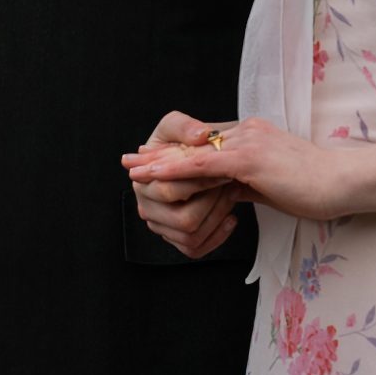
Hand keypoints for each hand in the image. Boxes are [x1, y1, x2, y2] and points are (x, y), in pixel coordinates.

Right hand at [122, 113, 244, 258]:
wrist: (187, 159)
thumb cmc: (177, 143)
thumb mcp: (175, 126)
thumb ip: (185, 126)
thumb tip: (201, 135)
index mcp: (143, 181)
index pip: (169, 189)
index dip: (199, 181)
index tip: (223, 171)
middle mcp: (147, 207)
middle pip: (183, 218)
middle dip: (212, 201)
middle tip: (232, 183)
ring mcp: (161, 226)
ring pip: (191, 236)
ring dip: (218, 217)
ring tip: (232, 195)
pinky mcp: (176, 239)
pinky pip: (196, 248)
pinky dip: (217, 236)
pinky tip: (230, 218)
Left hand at [124, 111, 363, 225]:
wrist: (343, 182)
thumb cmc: (315, 187)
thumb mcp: (272, 182)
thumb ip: (246, 181)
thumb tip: (225, 191)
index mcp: (253, 134)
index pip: (207, 141)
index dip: (177, 149)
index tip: (151, 155)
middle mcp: (247, 131)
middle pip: (194, 143)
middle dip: (161, 152)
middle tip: (132, 158)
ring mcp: (248, 142)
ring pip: (195, 152)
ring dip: (161, 161)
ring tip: (134, 168)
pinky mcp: (250, 159)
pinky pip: (205, 164)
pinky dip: (178, 168)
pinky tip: (157, 174)